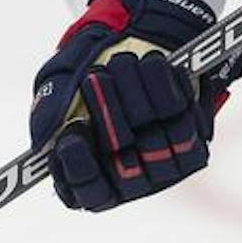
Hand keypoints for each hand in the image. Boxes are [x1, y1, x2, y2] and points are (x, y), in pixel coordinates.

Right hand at [28, 0, 241, 211]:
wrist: (136, 50)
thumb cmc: (89, 75)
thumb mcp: (58, 84)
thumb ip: (48, 110)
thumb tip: (48, 136)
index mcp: (89, 179)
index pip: (85, 191)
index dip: (79, 166)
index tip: (73, 131)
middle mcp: (128, 183)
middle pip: (123, 166)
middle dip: (107, 112)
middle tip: (95, 74)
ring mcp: (163, 168)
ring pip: (155, 140)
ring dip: (135, 91)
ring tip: (122, 60)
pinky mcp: (193, 145)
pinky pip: (184, 121)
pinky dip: (166, 86)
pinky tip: (152, 64)